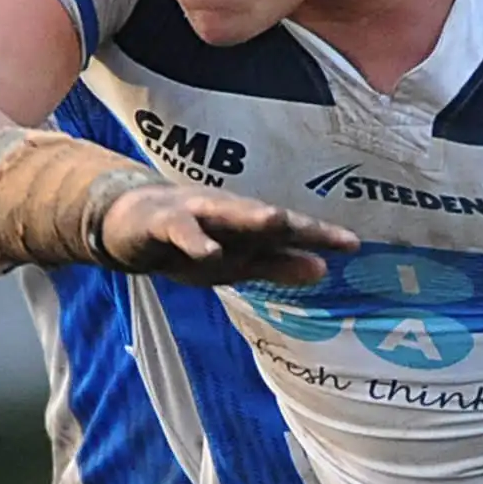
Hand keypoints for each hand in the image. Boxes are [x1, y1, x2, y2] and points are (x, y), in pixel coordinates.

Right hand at [101, 185, 359, 286]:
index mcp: (249, 226)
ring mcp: (196, 214)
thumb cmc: (192, 241)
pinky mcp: (163, 222)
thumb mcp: (236, 262)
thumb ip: (276, 265)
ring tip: (277, 220)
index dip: (321, 237)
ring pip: (227, 214)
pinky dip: (195, 240)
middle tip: (332, 234)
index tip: (354, 245)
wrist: (127, 223)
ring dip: (251, 217)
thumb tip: (322, 270)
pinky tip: (209, 251)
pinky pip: (181, 230)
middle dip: (300, 225)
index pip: (291, 232)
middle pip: (268, 219)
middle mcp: (229, 213)